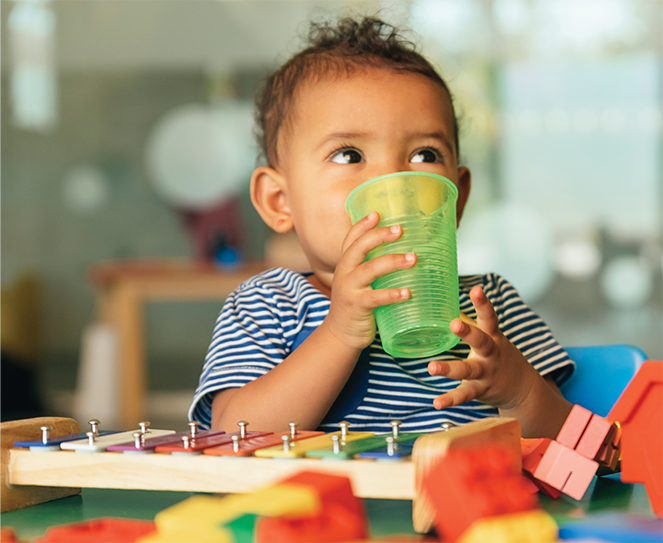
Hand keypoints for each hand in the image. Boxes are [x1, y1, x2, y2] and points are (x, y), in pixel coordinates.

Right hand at [324, 211, 416, 350]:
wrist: (341, 333)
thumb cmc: (356, 304)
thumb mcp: (358, 281)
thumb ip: (373, 267)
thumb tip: (405, 251)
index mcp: (346, 264)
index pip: (351, 239)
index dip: (362, 225)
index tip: (377, 213)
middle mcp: (345, 272)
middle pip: (359, 248)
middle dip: (379, 236)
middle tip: (400, 230)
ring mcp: (350, 289)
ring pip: (370, 269)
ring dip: (392, 261)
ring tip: (413, 258)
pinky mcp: (357, 306)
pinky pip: (376, 297)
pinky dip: (392, 294)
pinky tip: (407, 292)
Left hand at [428, 285, 538, 410]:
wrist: (523, 389)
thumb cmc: (499, 356)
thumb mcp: (491, 337)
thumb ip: (471, 323)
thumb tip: (448, 303)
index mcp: (493, 337)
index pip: (489, 317)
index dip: (483, 303)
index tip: (476, 290)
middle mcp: (490, 354)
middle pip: (481, 341)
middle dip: (468, 332)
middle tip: (455, 324)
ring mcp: (486, 373)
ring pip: (468, 370)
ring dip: (449, 369)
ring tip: (431, 367)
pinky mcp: (480, 390)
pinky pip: (464, 395)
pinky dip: (450, 399)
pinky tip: (437, 403)